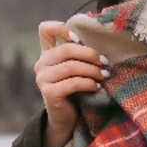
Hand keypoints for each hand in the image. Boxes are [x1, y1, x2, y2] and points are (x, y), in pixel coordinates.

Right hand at [35, 20, 107, 146]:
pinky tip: (97, 86)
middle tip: (105, 62)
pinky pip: (73, 83)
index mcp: (47, 53)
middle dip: (89, 54)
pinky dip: (88, 83)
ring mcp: (42, 78)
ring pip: (71, 66)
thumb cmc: (76, 90)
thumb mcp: (76, 68)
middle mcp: (41, 63)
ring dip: (92, 70)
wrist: (66, 118)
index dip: (61, 27)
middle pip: (66, 49)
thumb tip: (101, 39)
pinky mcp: (49, 92)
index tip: (78, 38)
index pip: (45, 29)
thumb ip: (79, 54)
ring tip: (104, 75)